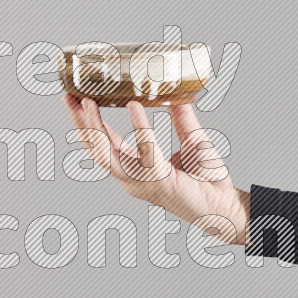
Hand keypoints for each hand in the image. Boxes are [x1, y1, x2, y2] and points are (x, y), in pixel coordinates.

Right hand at [63, 94, 250, 244]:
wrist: (227, 204)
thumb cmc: (208, 181)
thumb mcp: (192, 140)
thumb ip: (181, 118)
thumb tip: (175, 93)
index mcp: (135, 169)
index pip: (102, 145)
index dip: (87, 123)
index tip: (75, 99)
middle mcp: (133, 179)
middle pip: (95, 150)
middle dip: (80, 124)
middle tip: (70, 97)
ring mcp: (143, 183)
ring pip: (108, 154)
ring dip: (96, 127)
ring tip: (89, 102)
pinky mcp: (160, 182)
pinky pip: (146, 152)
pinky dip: (140, 128)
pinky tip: (135, 107)